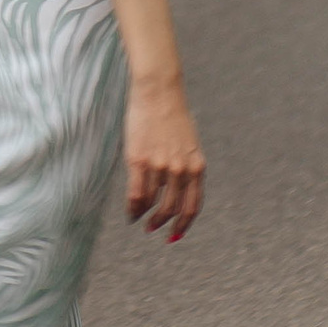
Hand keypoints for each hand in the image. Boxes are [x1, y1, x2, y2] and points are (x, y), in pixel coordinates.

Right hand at [124, 80, 205, 241]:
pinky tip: (130, 212)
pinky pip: (136, 194)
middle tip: (153, 228)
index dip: (184, 224)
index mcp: (197, 166)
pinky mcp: (139, 160)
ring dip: (145, 216)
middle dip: (162, 223)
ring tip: (140, 219)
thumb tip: (178, 189)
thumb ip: (187, 166)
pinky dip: (132, 208)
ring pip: (152, 203)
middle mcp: (181, 169)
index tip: (175, 234)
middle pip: (172, 209)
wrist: (159, 92)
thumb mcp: (189, 143)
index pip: (193, 206)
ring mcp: (160, 166)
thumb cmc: (173, 115)